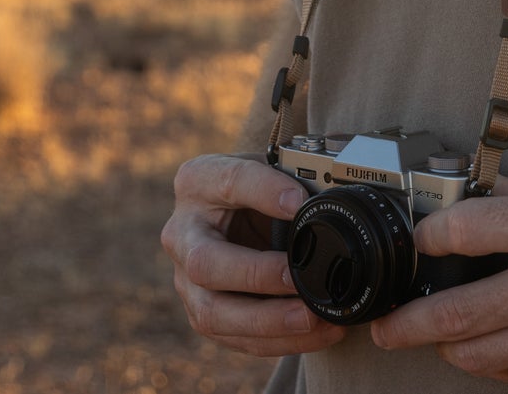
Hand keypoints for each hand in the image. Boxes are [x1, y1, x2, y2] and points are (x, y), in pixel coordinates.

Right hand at [160, 151, 346, 357]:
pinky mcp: (204, 314)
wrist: (239, 215)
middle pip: (205, 263)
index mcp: (198, 182)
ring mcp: (186, 281)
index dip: (263, 191)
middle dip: (255, 275)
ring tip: (314, 316)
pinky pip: (235, 337)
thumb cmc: (258, 189)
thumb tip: (325, 199)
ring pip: (213, 313)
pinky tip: (317, 331)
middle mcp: (181, 234)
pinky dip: (279, 339)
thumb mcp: (271, 169)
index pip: (229, 182)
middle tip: (297, 277)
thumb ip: (293, 177)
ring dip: (268, 320)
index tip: (299, 201)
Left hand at [367, 178, 507, 391]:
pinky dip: (498, 361)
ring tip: (439, 338)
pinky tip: (499, 345)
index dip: (428, 236)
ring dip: (449, 348)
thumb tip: (472, 191)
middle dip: (406, 323)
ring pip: (475, 355)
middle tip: (385, 326)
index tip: (418, 242)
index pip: (465, 229)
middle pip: (453, 313)